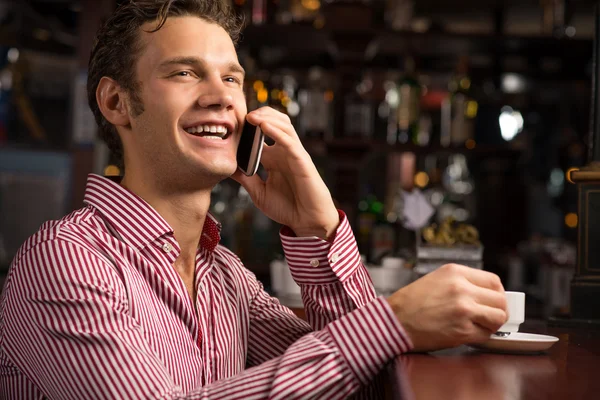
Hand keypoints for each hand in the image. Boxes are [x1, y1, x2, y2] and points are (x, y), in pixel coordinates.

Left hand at [231, 107, 338, 238]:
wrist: (306, 222)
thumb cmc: (287, 208)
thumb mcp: (258, 193)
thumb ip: (245, 179)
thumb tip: (227, 168)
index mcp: (273, 158)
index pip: (261, 134)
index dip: (249, 126)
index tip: (232, 123)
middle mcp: (284, 152)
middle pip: (275, 122)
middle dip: (260, 114)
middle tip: (242, 114)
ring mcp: (294, 154)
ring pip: (283, 125)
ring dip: (267, 117)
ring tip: (251, 116)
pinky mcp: (302, 160)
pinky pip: (289, 141)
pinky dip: (276, 131)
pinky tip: (264, 126)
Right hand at [387, 264, 507, 351]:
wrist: (394, 321)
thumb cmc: (410, 303)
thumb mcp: (436, 279)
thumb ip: (461, 282)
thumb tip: (485, 293)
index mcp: (455, 272)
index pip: (494, 281)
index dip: (497, 293)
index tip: (493, 300)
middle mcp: (462, 289)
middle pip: (500, 300)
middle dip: (497, 309)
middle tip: (488, 315)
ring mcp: (464, 310)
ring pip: (498, 317)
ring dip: (492, 324)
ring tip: (479, 324)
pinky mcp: (462, 331)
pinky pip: (486, 335)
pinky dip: (480, 336)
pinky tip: (467, 333)